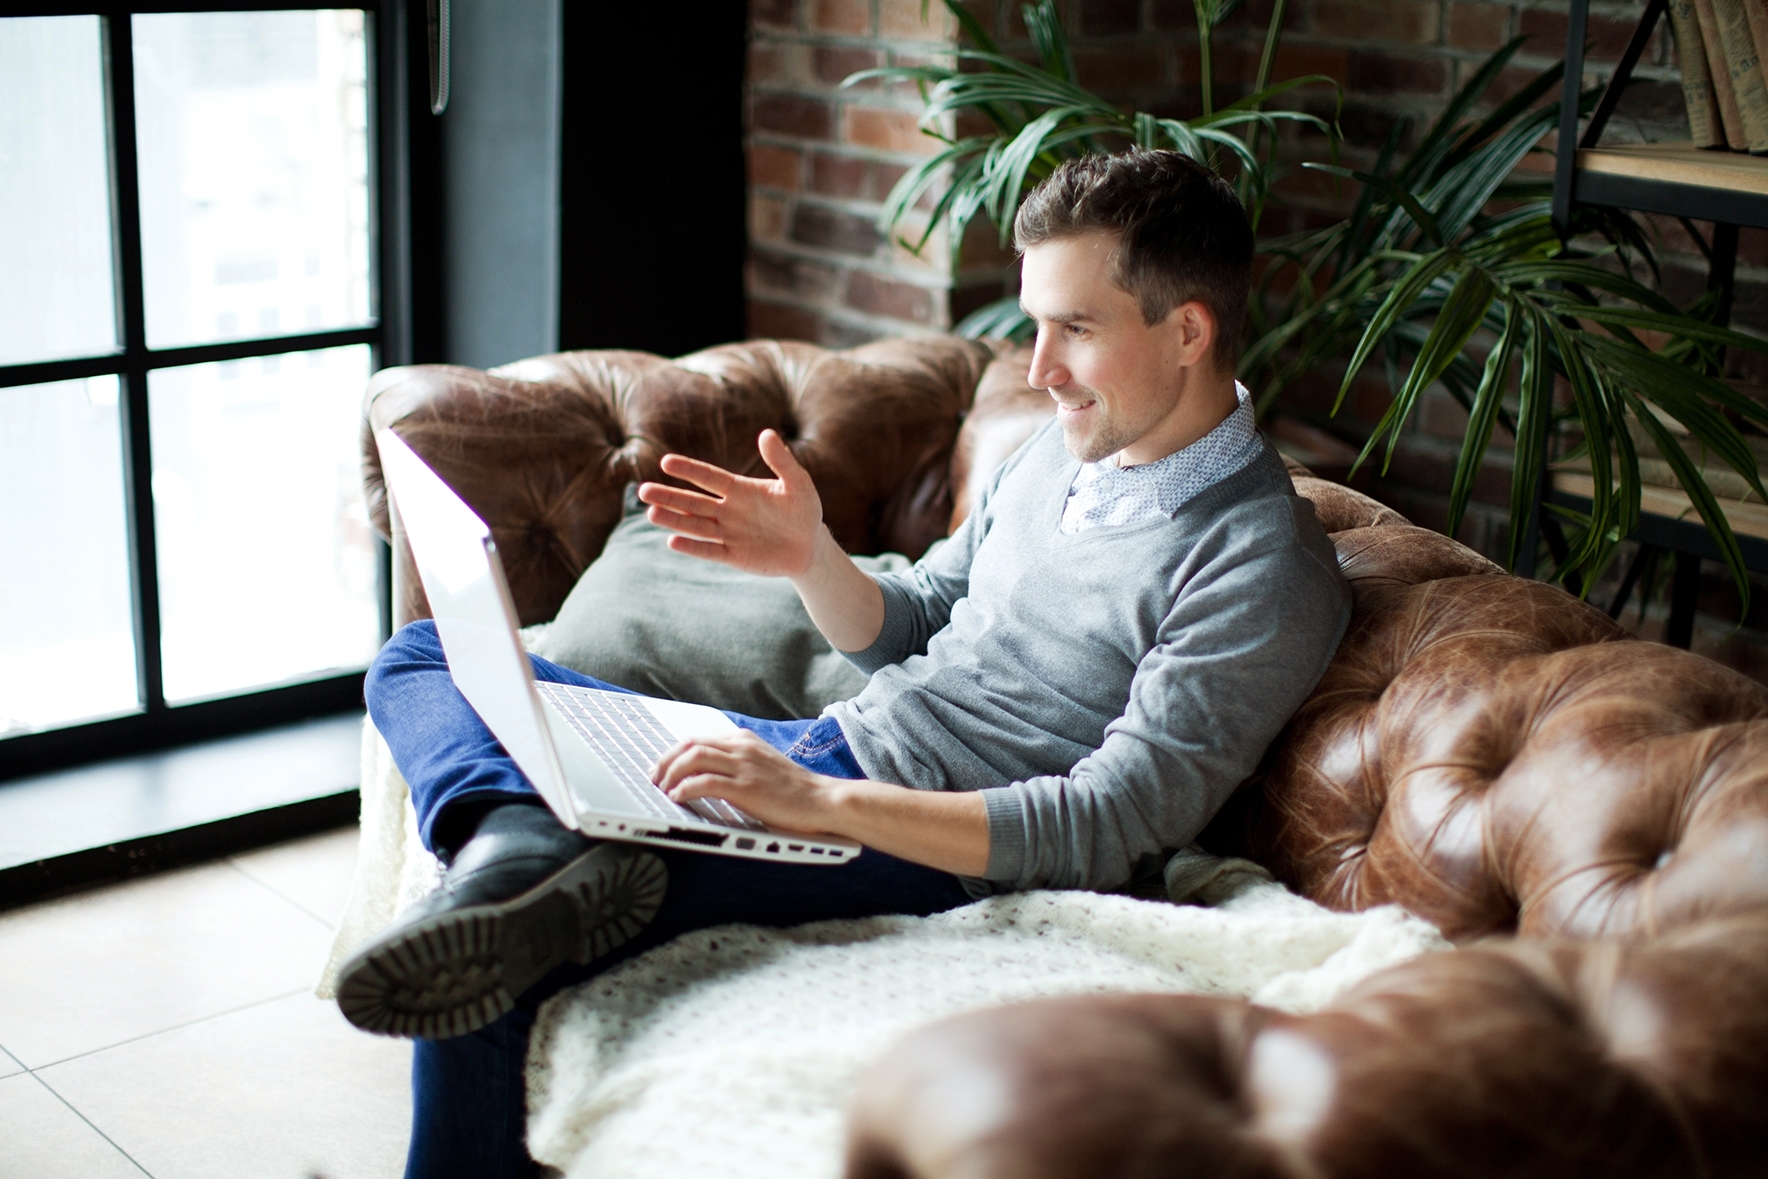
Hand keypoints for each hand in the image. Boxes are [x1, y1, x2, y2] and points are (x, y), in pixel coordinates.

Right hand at [636, 429, 821, 576]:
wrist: (811, 546)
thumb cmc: (804, 510)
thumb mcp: (798, 483)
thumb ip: (782, 461)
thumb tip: (766, 433)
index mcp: (739, 489)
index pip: (709, 477)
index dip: (689, 470)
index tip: (666, 462)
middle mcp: (728, 510)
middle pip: (693, 502)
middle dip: (668, 496)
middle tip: (643, 491)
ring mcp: (728, 534)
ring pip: (695, 525)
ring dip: (674, 520)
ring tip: (650, 513)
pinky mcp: (734, 556)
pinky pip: (709, 550)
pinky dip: (692, 547)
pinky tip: (672, 540)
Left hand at [652, 732, 842, 834]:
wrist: (823, 799)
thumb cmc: (795, 790)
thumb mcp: (763, 765)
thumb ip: (739, 763)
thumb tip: (709, 774)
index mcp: (744, 741)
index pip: (698, 738)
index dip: (673, 753)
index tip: (661, 767)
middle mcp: (742, 748)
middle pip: (690, 745)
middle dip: (665, 762)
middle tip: (654, 779)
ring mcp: (744, 766)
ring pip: (693, 759)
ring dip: (671, 774)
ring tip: (662, 790)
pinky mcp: (746, 788)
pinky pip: (705, 782)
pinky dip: (685, 788)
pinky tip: (678, 797)